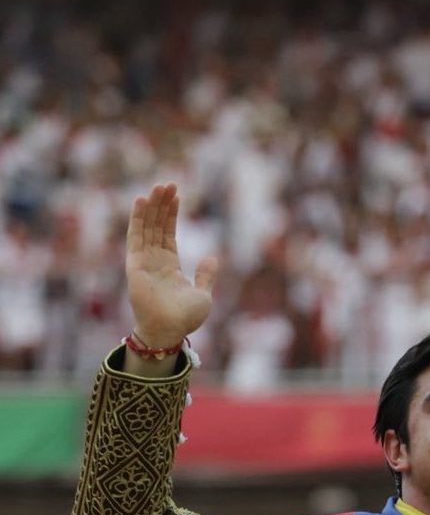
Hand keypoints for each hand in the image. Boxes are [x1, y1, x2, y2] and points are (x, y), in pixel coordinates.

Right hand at [126, 181, 216, 348]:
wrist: (170, 331)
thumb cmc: (185, 319)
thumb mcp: (203, 295)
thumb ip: (206, 275)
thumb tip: (211, 257)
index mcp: (169, 266)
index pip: (168, 233)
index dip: (172, 214)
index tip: (176, 194)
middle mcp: (154, 261)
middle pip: (156, 226)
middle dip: (162, 204)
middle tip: (168, 183)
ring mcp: (143, 262)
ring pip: (146, 227)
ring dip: (151, 206)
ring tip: (157, 186)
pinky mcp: (134, 265)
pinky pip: (135, 237)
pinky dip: (137, 219)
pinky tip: (141, 201)